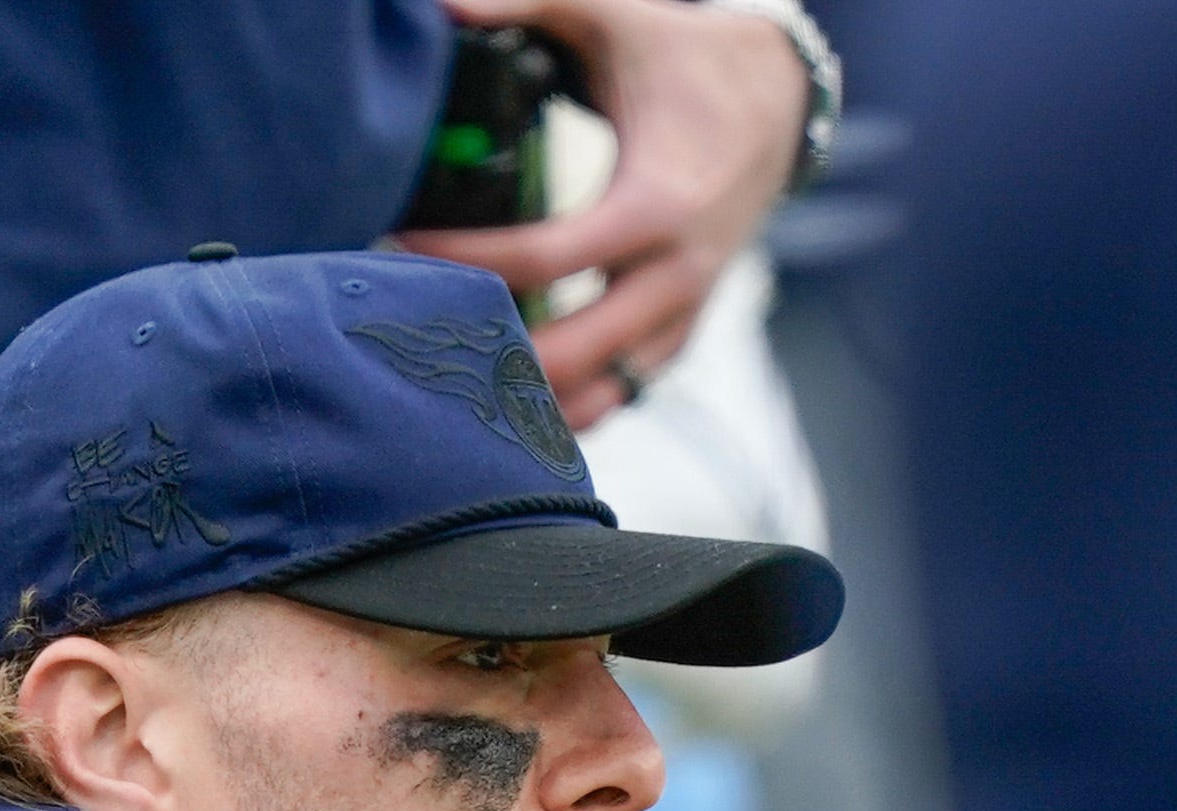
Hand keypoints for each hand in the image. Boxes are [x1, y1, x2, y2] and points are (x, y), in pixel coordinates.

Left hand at [395, 0, 813, 426]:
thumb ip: (530, 3)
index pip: (543, 260)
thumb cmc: (683, 63)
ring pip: (601, 394)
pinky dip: (569, 405)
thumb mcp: (611, 18)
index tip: (400, 251)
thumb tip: (446, 2)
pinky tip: (510, 401)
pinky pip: (623, 394)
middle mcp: (675, 273)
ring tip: (451, 381)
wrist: (776, 105)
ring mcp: (684, 312)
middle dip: (488, 351)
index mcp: (654, 204)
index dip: (465, 263)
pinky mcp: (682, 331)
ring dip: (528, 397)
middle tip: (413, 334)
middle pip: (570, 352)